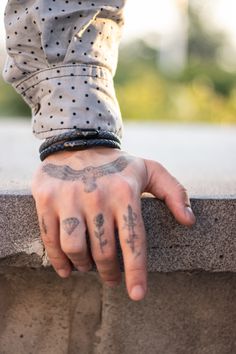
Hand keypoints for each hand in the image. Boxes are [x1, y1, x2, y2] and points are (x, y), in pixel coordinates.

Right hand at [31, 147, 195, 300]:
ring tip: (89, 268)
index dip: (136, 272)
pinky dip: (58, 260)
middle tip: (111, 277)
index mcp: (125, 193)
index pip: (133, 241)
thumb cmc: (117, 164)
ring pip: (75, 248)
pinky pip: (50, 239)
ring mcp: (69, 198)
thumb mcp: (150, 170)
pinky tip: (66, 269)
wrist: (78, 143)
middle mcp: (97, 196)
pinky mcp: (47, 199)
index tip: (137, 294)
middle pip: (103, 251)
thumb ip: (174, 192)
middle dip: (109, 272)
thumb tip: (189, 220)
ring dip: (83, 266)